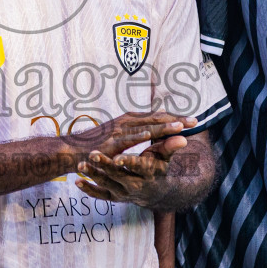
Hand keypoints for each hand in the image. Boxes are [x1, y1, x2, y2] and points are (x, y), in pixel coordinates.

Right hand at [67, 111, 188, 161]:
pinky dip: (142, 135)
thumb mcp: (118, 135)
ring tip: (181, 126)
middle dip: (175, 120)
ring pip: (146, 126)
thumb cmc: (95, 143)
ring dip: (164, 126)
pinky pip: (129, 138)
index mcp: (129, 120)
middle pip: (156, 119)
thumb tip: (151, 129)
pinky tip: (153, 135)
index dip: (174, 118)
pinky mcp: (111, 141)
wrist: (71, 149)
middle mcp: (126, 121)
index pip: (157, 117)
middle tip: (194, 120)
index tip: (192, 120)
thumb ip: (135, 130)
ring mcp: (119, 130)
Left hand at [76, 149, 175, 207]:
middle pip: (119, 176)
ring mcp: (123, 193)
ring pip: (107, 185)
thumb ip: (170, 147)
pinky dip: (88, 190)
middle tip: (92, 154)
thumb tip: (183, 138)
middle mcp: (136, 185)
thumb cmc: (158, 168)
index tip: (118, 157)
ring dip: (94, 176)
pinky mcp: (114, 197)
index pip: (139, 167)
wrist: (154, 192)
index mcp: (148, 173)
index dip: (129, 162)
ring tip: (80, 165)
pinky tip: (77, 182)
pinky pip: (100, 196)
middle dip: (105, 166)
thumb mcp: (165, 158)